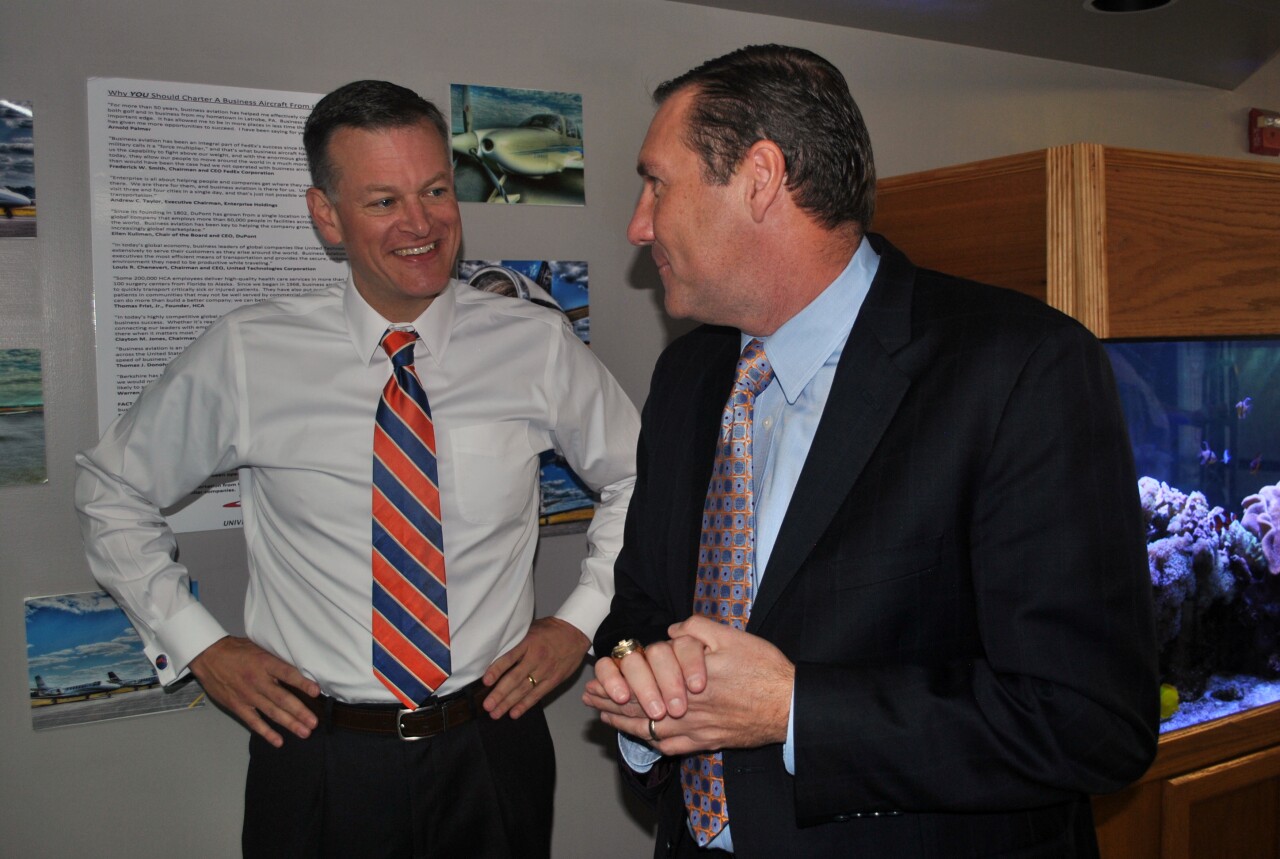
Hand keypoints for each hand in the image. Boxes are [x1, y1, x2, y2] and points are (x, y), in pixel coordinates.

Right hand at [188, 635, 320, 747]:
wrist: (208, 656)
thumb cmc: (237, 651)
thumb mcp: (259, 648)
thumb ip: (276, 661)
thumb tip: (299, 670)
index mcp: (265, 663)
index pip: (287, 673)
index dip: (302, 683)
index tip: (316, 692)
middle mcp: (257, 680)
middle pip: (281, 698)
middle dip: (299, 711)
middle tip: (313, 722)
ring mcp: (247, 695)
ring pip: (271, 712)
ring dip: (289, 723)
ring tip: (304, 732)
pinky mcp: (237, 706)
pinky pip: (253, 721)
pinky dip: (266, 732)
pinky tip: (278, 740)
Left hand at [482, 617, 589, 718]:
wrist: (576, 633)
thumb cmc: (551, 630)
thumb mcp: (531, 628)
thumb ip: (516, 641)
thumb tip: (495, 652)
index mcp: (529, 642)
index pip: (510, 657)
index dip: (497, 670)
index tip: (486, 681)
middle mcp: (536, 658)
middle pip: (515, 678)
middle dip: (499, 694)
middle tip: (487, 705)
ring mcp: (545, 671)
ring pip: (524, 690)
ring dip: (508, 703)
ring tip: (495, 713)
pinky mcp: (553, 680)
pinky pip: (537, 695)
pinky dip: (525, 705)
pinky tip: (514, 713)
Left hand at [586, 616, 794, 755]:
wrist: (791, 706)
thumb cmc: (763, 670)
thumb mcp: (732, 636)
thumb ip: (697, 629)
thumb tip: (672, 629)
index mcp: (687, 681)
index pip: (641, 685)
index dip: (616, 684)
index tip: (597, 681)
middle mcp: (687, 709)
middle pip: (638, 710)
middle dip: (611, 705)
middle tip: (591, 701)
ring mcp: (697, 730)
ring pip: (651, 731)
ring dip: (625, 724)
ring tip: (606, 718)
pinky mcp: (709, 743)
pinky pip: (673, 747)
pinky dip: (653, 743)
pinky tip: (644, 738)